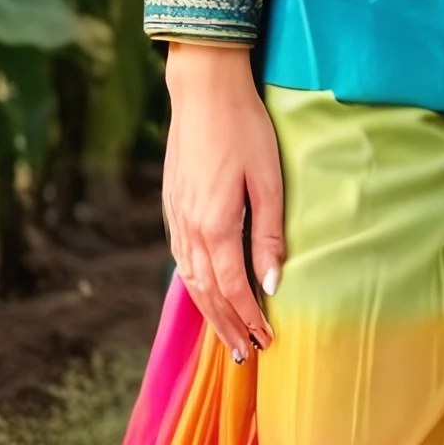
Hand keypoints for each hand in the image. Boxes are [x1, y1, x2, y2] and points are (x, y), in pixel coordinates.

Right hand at [162, 42, 283, 361]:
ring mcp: (176, 217)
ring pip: (190, 280)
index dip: (250, 319)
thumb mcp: (267, 179)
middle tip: (245, 355)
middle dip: (228, 326)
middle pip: (208, 294)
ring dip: (209, 311)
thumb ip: (269, 235)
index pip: (234, 289)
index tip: (266, 341)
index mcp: (215, 226)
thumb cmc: (244, 128)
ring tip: (226, 333)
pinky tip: (204, 290)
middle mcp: (189, 229)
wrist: (204, 89)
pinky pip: (181, 259)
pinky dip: (193, 284)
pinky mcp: (171, 205)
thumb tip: (271, 285)